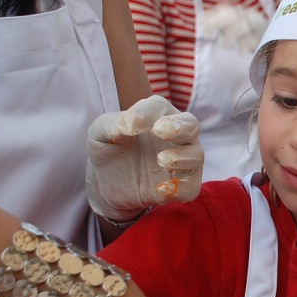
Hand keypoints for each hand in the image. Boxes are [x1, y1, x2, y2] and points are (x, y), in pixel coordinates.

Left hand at [87, 95, 202, 222]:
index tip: (128, 125)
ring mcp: (182, 160)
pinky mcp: (182, 185)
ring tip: (161, 159)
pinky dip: (180, 188)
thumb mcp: (99, 133)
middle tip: (159, 130)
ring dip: (182, 157)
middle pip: (190, 124)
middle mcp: (176, 135)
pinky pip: (190, 187)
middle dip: (178, 126)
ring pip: (196, 155)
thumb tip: (126, 125)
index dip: (146, 113)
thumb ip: (110, 124)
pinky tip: (159, 189)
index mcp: (157, 116)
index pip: (158, 107)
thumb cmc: (108, 149)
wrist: (106, 183)